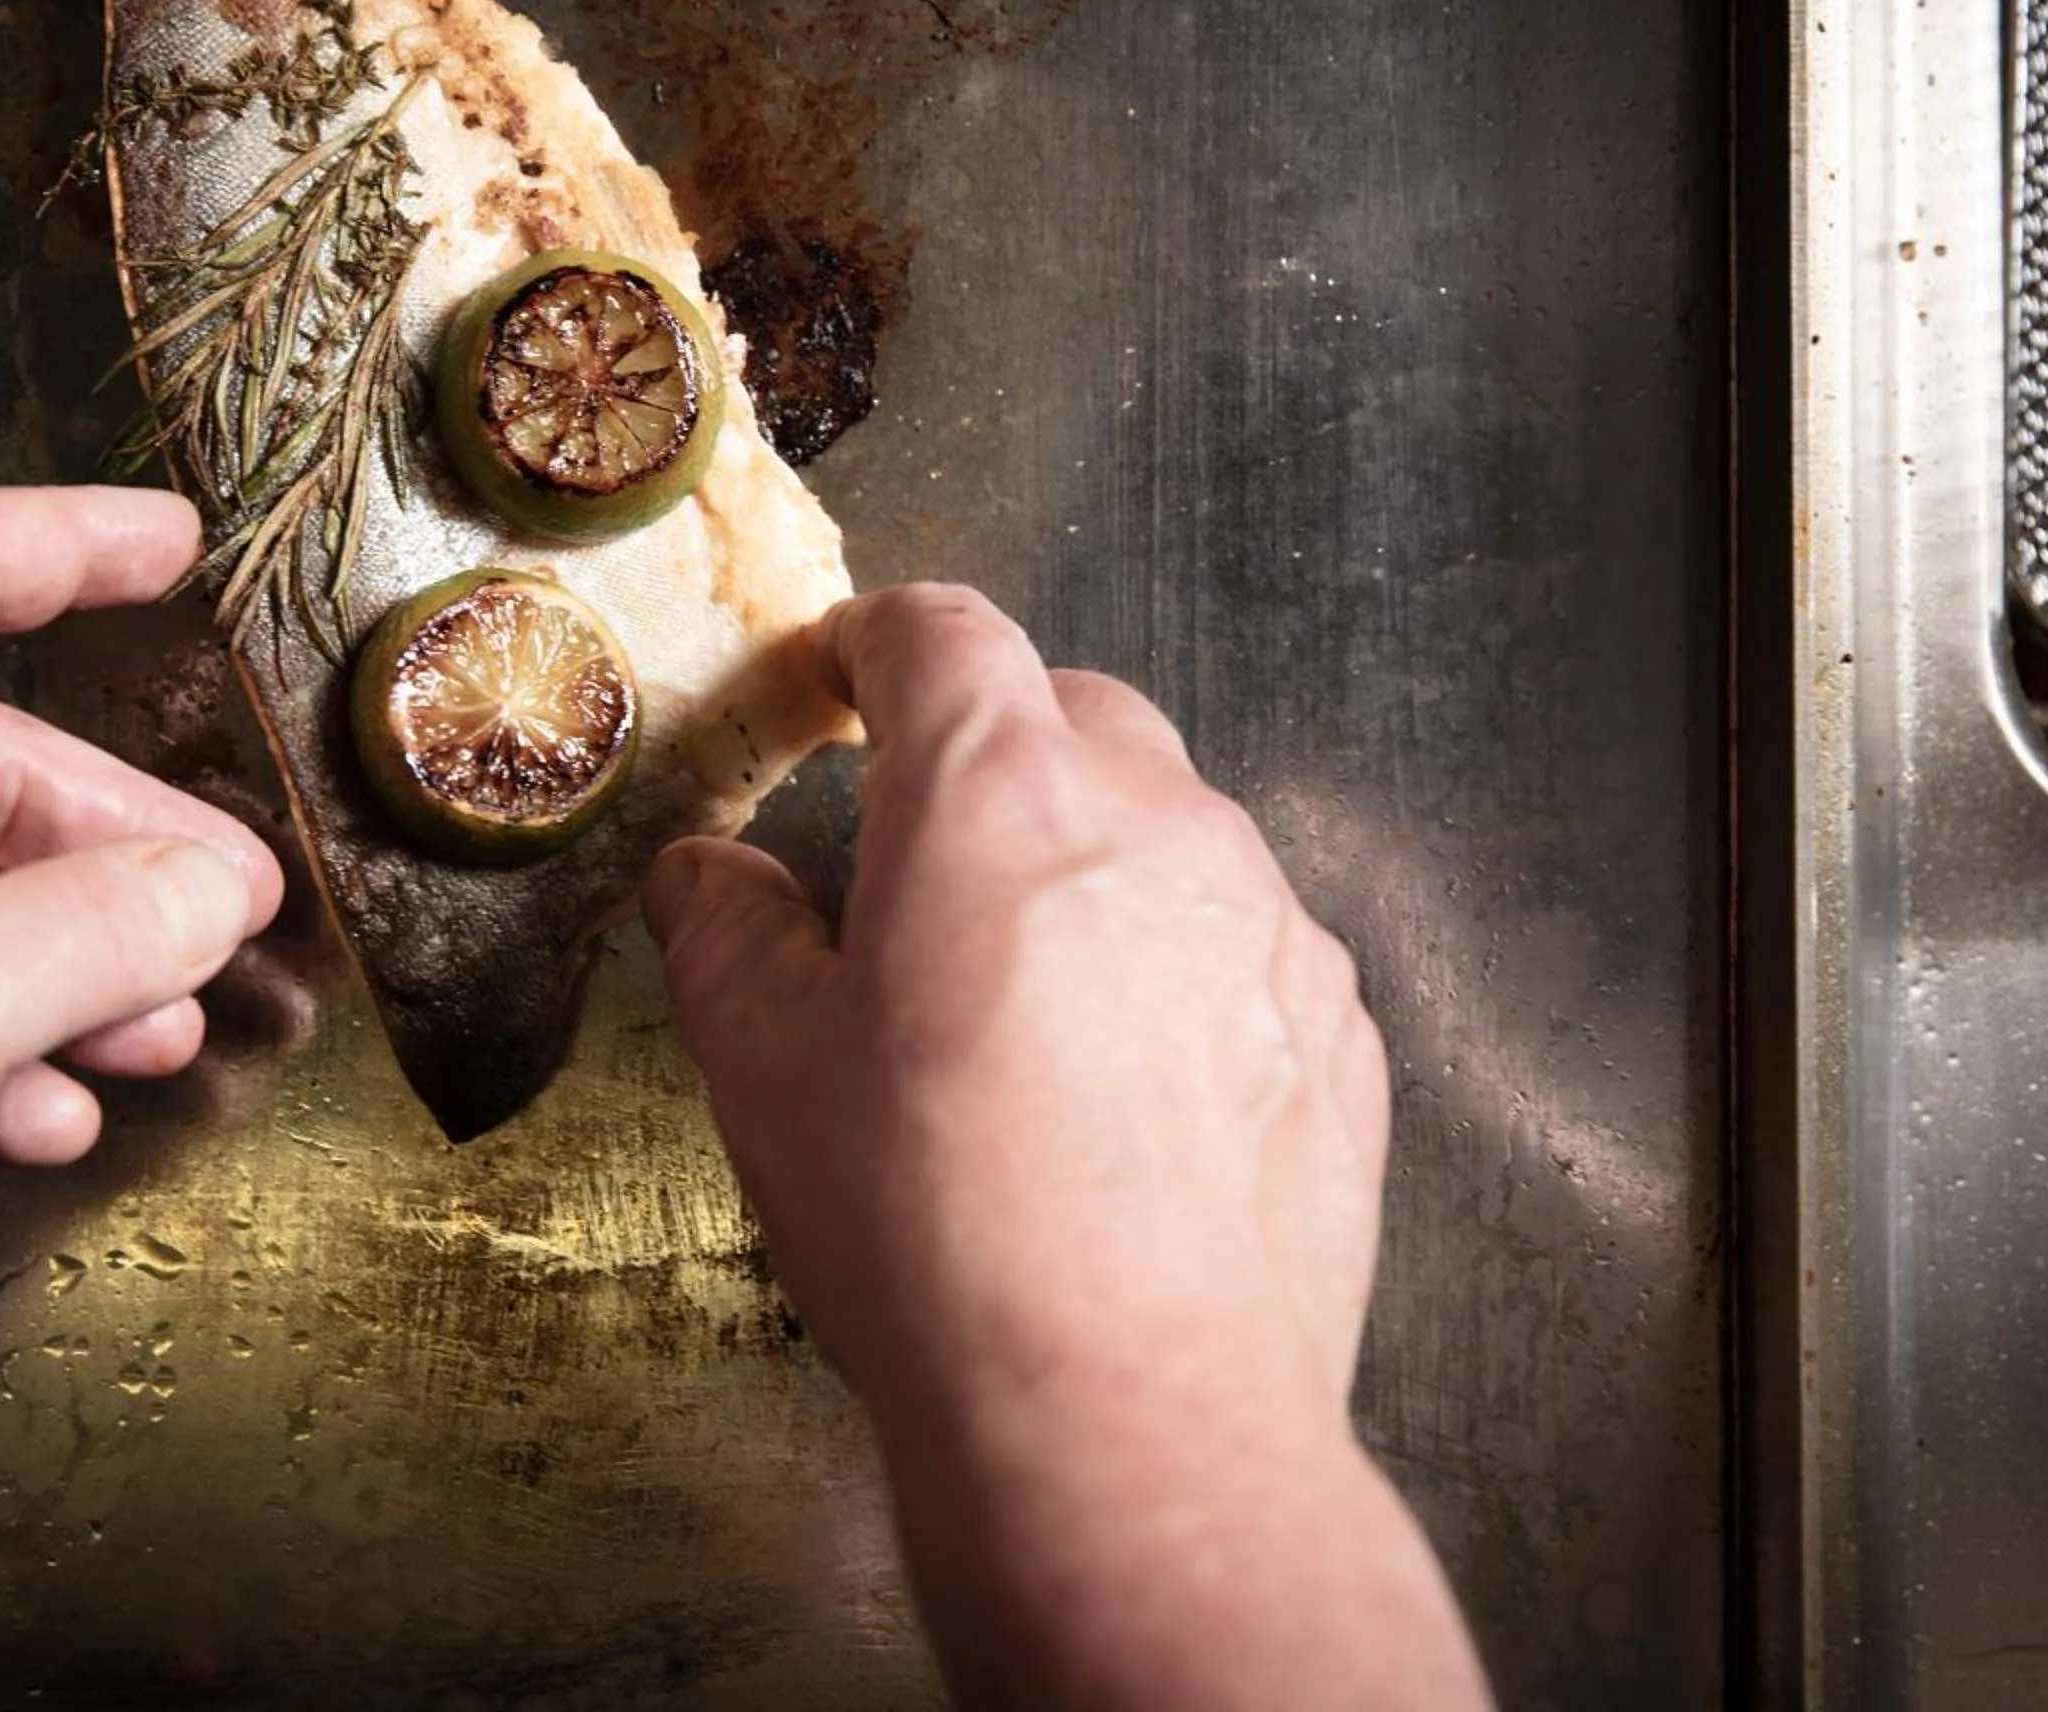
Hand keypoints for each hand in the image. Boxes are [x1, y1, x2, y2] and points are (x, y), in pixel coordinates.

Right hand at [646, 585, 1487, 1710]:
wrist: (1131, 1417)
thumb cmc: (937, 1231)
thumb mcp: (766, 1066)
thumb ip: (726, 931)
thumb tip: (709, 876)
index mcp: (1000, 794)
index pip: (939, 632)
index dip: (872, 641)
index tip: (836, 679)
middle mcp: (1161, 823)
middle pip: (1069, 710)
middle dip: (989, 747)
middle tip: (914, 852)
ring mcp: (1270, 924)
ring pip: (1171, 830)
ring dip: (1092, 867)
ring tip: (1018, 1005)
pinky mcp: (1337, 1031)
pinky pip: (1245, 946)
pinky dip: (1179, 971)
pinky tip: (1122, 1095)